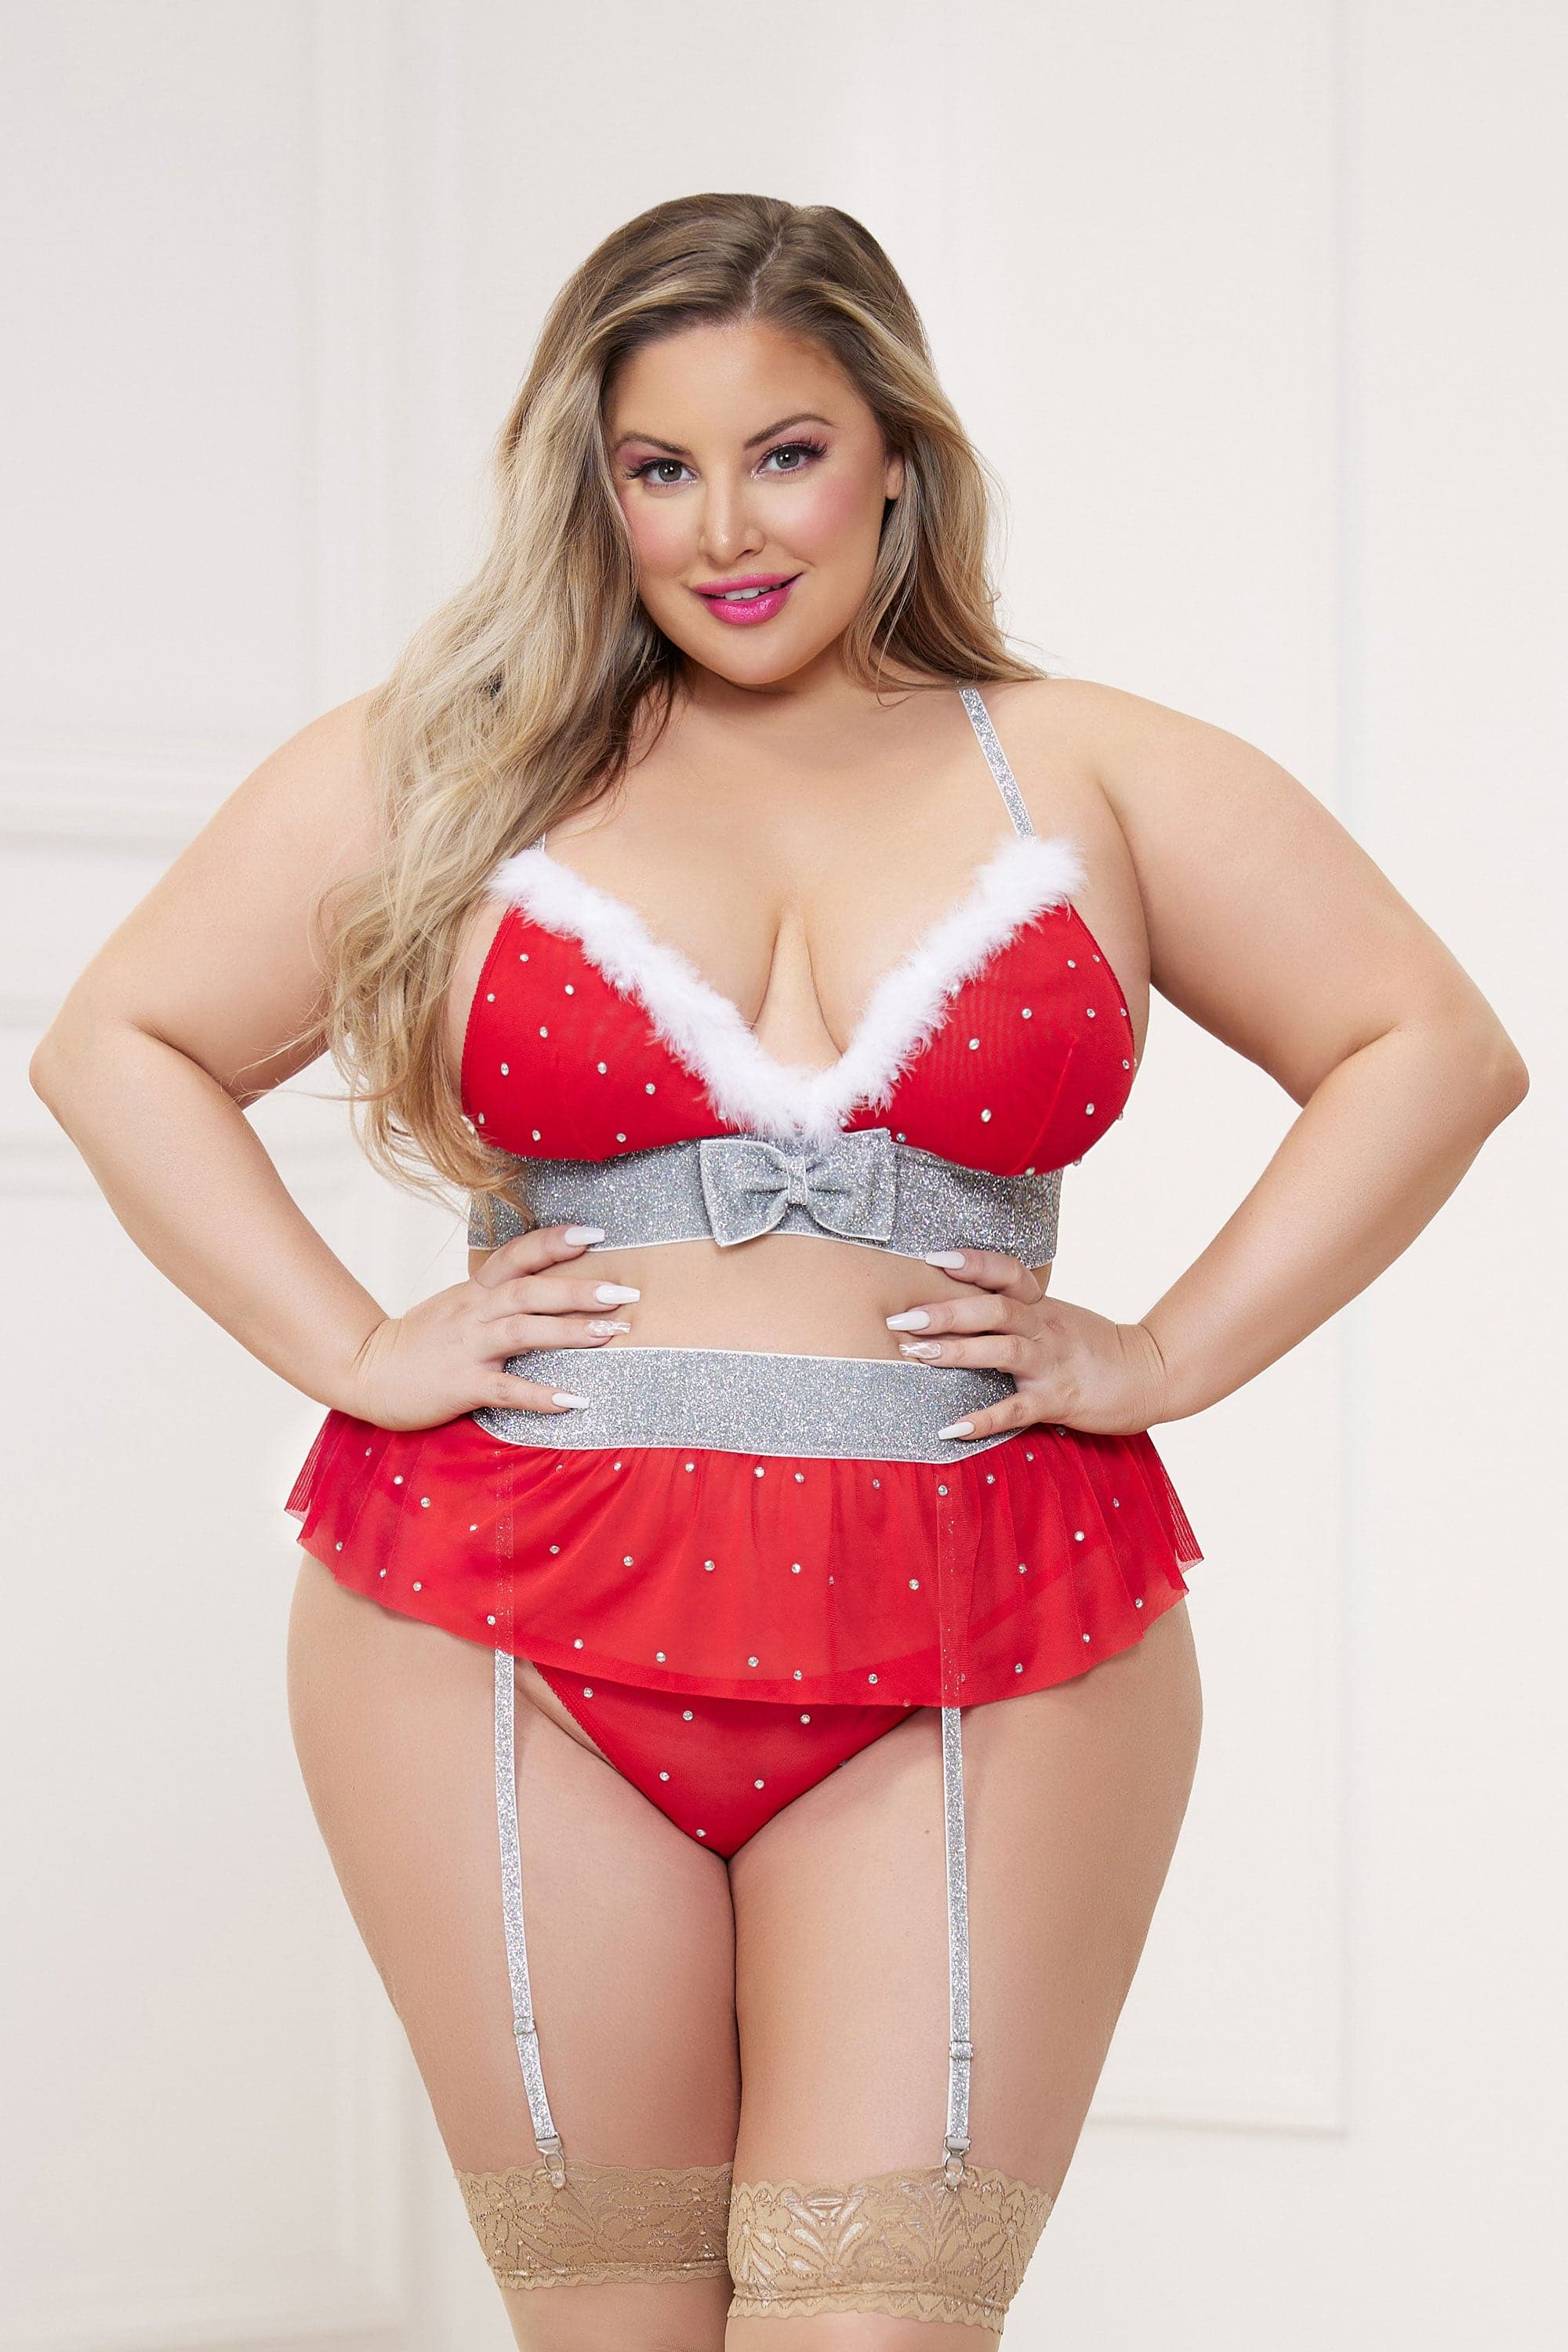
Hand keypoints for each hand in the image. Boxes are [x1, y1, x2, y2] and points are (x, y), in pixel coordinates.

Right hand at [344, 1224, 637, 1430]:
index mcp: (475, 1290)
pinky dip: (541, 1394)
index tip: (596, 1234)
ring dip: (569, 1331)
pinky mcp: (461, 1385)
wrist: (365, 1371)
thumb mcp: (457, 1306)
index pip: (518, 1255)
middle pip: (530, 1290)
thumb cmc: (419, 1341)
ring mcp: (468, 1348)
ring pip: (523, 1331)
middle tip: (625, 1291)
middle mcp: (474, 1312)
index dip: (555, 1242)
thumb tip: (546, 1287)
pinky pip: (506, 1389)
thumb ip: (495, 1295)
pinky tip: (573, 1400)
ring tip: (611, 1333)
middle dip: (580, 1289)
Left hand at [885, 1248, 1168, 1441]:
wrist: (1149, 1374)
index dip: (972, 1262)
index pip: (1006, 1272)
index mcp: (1041, 1304)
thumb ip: (1015, 1308)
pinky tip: (951, 1427)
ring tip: (916, 1355)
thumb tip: (958, 1303)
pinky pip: (1016, 1409)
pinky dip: (983, 1419)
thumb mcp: (1055, 1316)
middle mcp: (1044, 1327)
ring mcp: (1051, 1363)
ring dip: (957, 1351)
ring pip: (1003, 1350)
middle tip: (902, 1319)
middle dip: (945, 1311)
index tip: (931, 1257)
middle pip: (994, 1308)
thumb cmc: (1093, 1347)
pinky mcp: (1058, 1400)